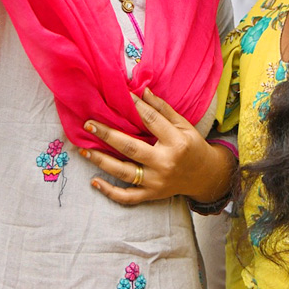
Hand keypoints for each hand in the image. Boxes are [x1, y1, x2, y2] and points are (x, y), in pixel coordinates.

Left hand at [78, 88, 235, 204]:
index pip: (151, 121)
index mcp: (176, 142)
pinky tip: (94, 182)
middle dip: (107, 135)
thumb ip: (163, 109)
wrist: (204, 176)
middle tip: (88, 124)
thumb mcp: (184, 124)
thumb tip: (143, 92)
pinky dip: (109, 191)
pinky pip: (127, 197)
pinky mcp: (151, 195)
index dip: (135, 106)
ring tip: (84, 150)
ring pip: (124, 172)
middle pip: (131, 148)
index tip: (120, 95)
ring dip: (101, 161)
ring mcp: (156, 181)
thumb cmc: (192, 145)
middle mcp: (164, 163)